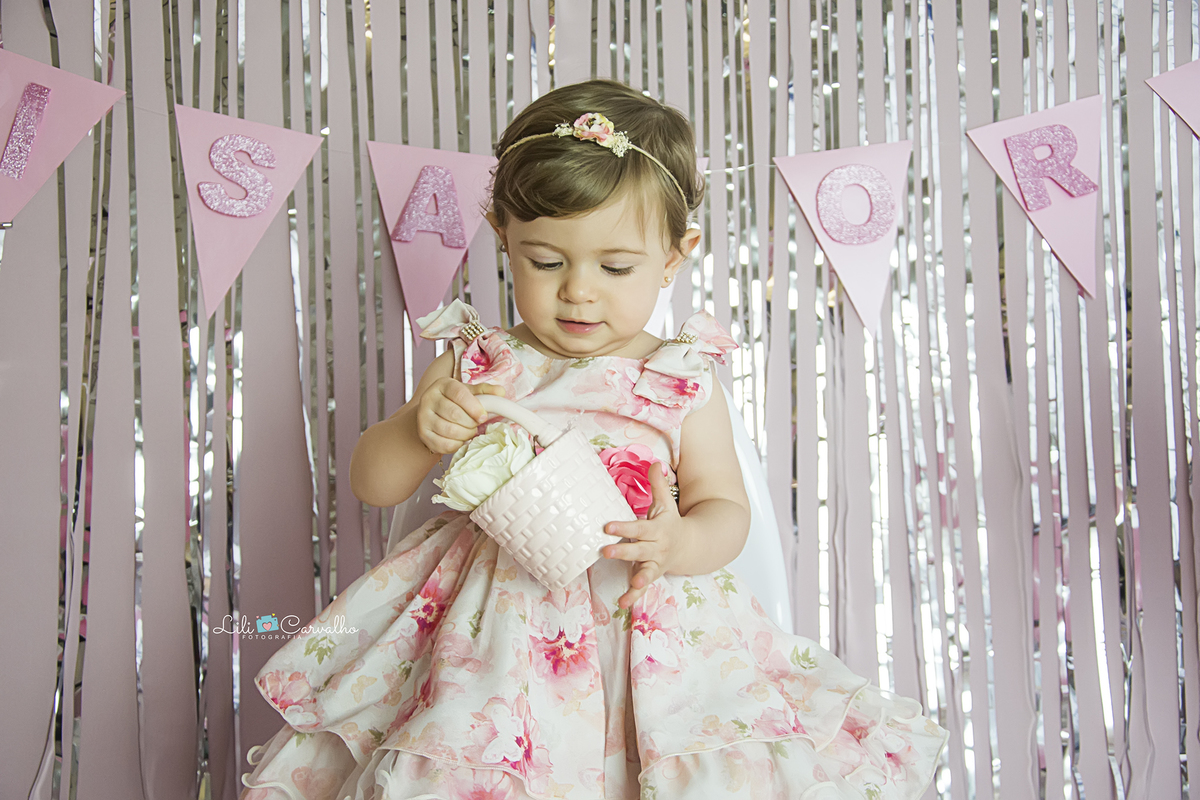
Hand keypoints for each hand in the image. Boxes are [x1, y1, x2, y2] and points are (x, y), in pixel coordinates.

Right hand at [416, 378, 504, 455]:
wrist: (433, 413)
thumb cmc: (454, 401)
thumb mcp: (469, 392)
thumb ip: (485, 391)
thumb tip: (501, 392)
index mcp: (442, 385)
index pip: (459, 394)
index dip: (474, 407)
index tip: (483, 417)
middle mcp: (429, 398)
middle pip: (454, 414)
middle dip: (471, 423)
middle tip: (476, 424)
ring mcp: (423, 417)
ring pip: (449, 430)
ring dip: (465, 434)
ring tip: (470, 431)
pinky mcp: (423, 434)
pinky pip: (444, 444)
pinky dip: (457, 444)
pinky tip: (460, 438)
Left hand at [601, 466, 683, 608]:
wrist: (690, 546)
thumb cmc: (669, 522)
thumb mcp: (665, 503)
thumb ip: (658, 485)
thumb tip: (654, 463)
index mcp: (658, 529)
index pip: (639, 528)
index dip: (624, 528)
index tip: (607, 527)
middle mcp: (657, 548)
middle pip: (639, 550)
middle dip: (623, 551)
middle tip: (605, 551)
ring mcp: (656, 564)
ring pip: (646, 571)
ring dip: (638, 578)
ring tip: (630, 583)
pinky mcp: (652, 575)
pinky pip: (644, 588)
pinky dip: (634, 596)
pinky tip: (623, 603)